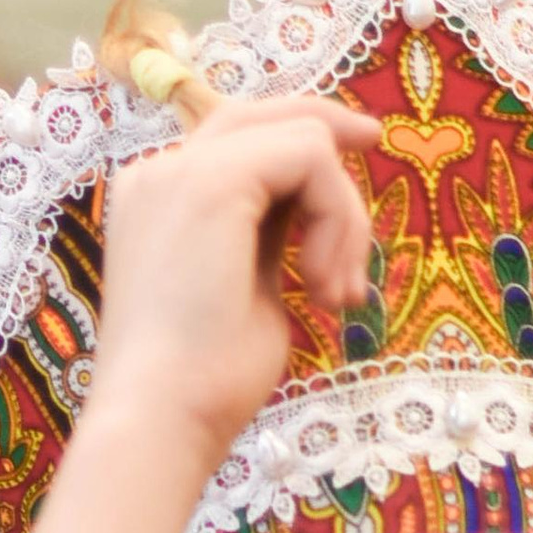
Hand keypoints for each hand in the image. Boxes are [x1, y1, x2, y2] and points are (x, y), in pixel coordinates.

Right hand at [88, 94, 376, 474]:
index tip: (352, 174)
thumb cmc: (203, 382)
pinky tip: (322, 285)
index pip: (239, 138)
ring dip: (342, 214)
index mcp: (158, 199)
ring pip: (301, 138)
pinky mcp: (212, 182)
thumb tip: (312, 212)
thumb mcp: (246, 289)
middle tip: (374, 147)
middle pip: (265, 114)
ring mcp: (179, 171)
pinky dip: (338, 217)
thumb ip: (268, 236)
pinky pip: (310, 155)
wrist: (160, 418)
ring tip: (333, 291)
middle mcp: (159, 173)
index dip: (304, 140)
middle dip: (331, 136)